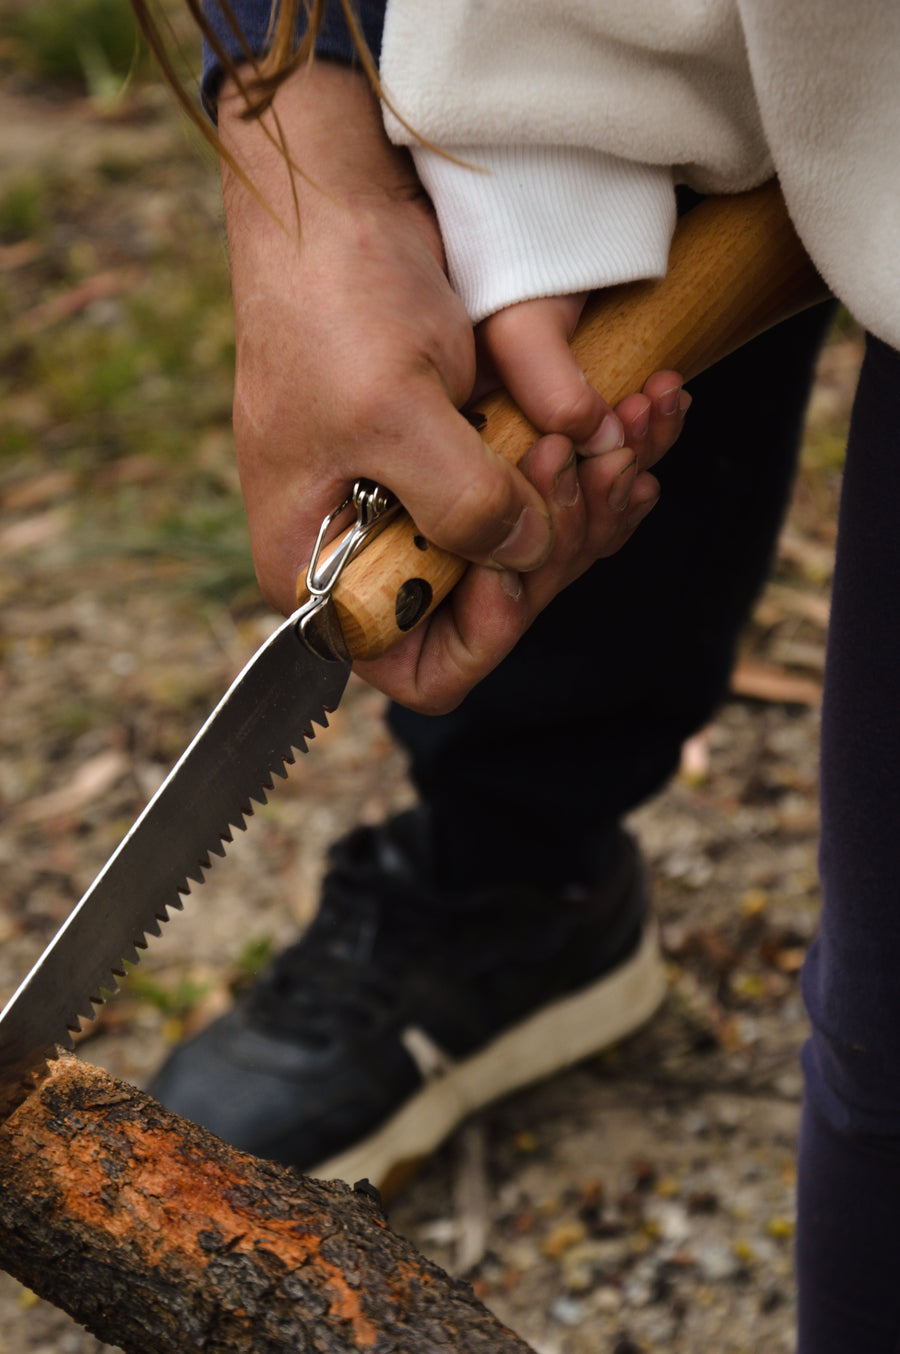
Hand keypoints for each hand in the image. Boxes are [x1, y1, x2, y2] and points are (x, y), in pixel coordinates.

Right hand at [219, 64, 688, 713]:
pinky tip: (638, 429)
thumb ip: (464, 504)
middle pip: (492, 605)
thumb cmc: (330, 304)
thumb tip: (530, 556)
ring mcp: (425, 503)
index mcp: (321, 565)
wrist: (337, 204)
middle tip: (590, 462)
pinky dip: (599, 465)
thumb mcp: (389, 411)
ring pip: (532, 550)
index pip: (412, 663)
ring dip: (596, 496)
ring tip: (632, 426)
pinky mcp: (468, 457)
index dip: (480, 632)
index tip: (519, 564)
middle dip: (559, 542)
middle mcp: (374, 549)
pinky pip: (544, 493)